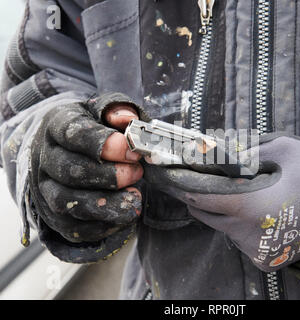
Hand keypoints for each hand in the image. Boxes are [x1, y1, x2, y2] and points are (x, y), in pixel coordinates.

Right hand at [29, 96, 143, 243]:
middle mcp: (45, 158)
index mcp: (56, 126)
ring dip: (107, 204)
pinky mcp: (54, 215)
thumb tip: (127, 119)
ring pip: (69, 203)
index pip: (74, 134)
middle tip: (137, 172)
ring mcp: (46, 189)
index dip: (106, 144)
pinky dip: (102, 226)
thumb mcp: (103, 111)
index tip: (133, 151)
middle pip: (71, 172)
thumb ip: (118, 110)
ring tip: (135, 198)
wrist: (64, 150)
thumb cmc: (91, 129)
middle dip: (110, 176)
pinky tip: (124, 215)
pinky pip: (74, 227)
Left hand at [143, 133, 299, 271]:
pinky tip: (254, 210)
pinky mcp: (265, 260)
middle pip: (206, 215)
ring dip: (221, 210)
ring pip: (221, 228)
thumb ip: (244, 149)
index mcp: (251, 207)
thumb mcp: (283, 149)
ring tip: (238, 192)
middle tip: (203, 179)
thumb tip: (213, 148)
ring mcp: (257, 251)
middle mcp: (250, 235)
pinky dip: (237, 224)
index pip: (201, 198)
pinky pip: (238, 239)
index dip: (185, 184)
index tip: (173, 174)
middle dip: (200, 196)